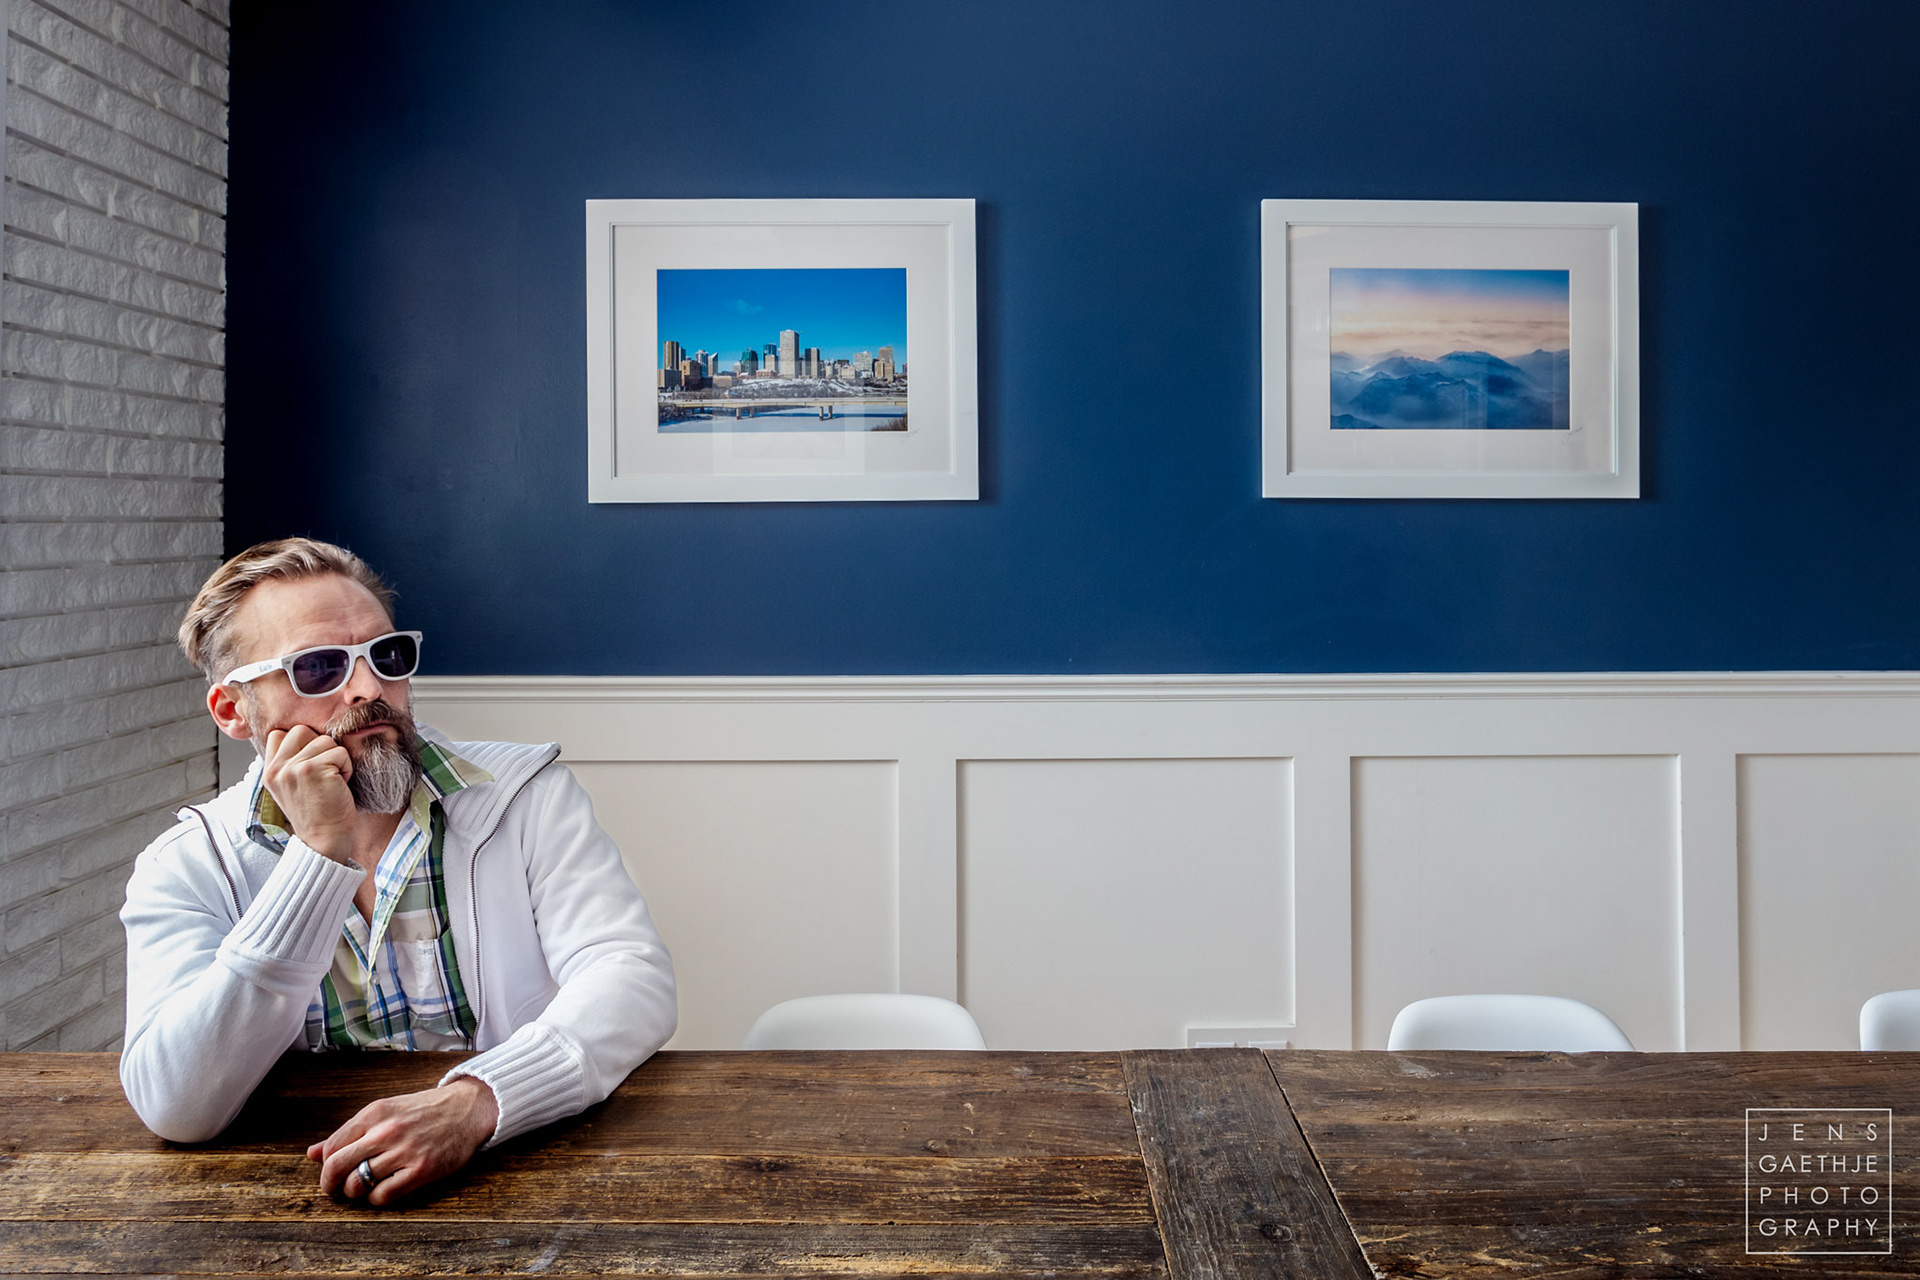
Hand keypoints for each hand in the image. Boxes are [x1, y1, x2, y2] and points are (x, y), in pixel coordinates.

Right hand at [261, 725, 356, 862]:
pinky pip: (340, 752)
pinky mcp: (314, 769)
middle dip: (319, 746)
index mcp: (269, 771)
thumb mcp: (290, 786)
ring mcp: (293, 768)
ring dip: (336, 758)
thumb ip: (289, 761)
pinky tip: (339, 785)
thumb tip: (305, 734)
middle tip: (324, 772)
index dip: (301, 743)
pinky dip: (346, 767)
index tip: (311, 764)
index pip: (279, 734)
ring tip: (332, 781)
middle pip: (301, 730)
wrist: (324, 840)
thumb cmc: (316, 812)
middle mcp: (277, 768)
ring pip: (324, 740)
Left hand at [307, 1076, 498, 1205]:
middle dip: (330, 1184)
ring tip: (364, 1187)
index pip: (331, 1148)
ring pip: (358, 1184)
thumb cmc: (424, 1111)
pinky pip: (383, 1195)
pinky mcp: (421, 1170)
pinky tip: (384, 1189)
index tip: (332, 1171)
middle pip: (337, 1167)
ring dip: (355, 1192)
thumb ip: (349, 1132)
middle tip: (335, 1189)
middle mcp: (386, 1131)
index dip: (325, 1165)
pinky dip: (377, 1198)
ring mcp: (404, 1151)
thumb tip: (312, 1153)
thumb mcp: (385, 1111)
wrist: (467, 1109)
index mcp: (374, 1113)